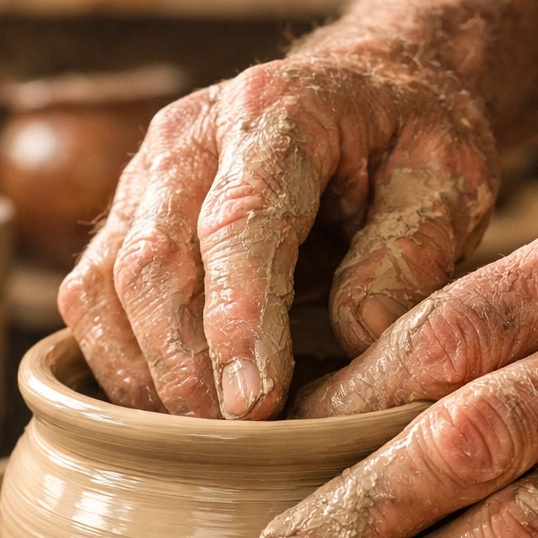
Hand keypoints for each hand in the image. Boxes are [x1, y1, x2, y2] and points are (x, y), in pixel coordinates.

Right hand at [57, 53, 496, 418]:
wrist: (365, 93)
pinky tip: (167, 406)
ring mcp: (147, 174)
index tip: (257, 407)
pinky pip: (91, 296)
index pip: (240, 224)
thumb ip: (409, 254)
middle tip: (230, 444)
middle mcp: (191, 135)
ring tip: (200, 439)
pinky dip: (119, 362)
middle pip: (153, 263)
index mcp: (277, 112)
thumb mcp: (446, 181)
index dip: (240, 322)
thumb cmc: (409, 143)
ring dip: (146, 375)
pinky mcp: (128, 215)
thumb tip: (355, 340)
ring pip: (105, 285)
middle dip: (186, 369)